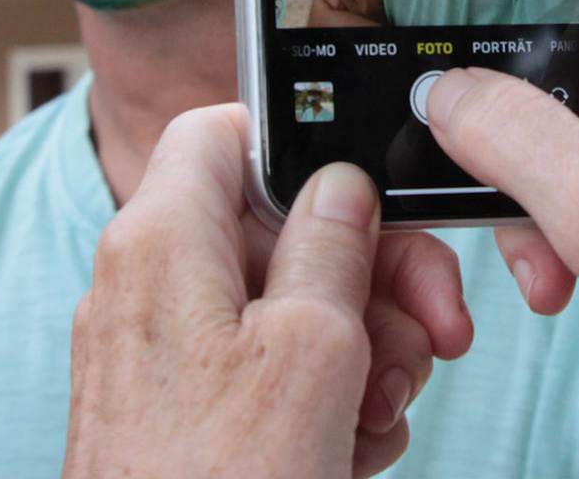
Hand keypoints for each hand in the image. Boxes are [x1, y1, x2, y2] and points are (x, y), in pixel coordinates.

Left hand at [64, 104, 471, 477]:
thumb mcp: (313, 348)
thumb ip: (331, 246)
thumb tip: (339, 185)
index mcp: (164, 239)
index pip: (224, 132)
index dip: (304, 151)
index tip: (373, 201)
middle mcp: (148, 284)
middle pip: (276, 229)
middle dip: (366, 275)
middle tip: (431, 329)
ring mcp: (157, 353)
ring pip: (282, 306)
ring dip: (356, 348)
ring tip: (381, 413)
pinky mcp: (173, 413)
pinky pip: (260, 371)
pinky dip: (317, 397)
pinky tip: (350, 448)